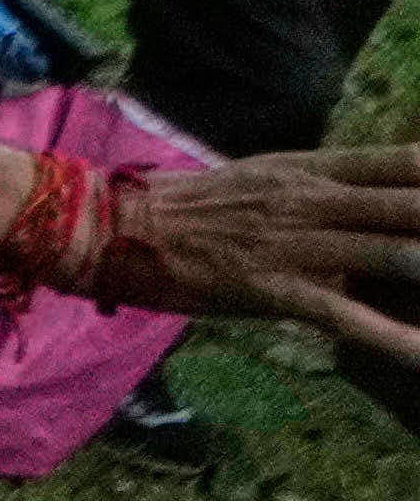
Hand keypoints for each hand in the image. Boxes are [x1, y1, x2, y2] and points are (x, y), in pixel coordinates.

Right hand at [122, 149, 419, 357]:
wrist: (111, 227)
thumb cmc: (182, 208)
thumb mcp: (259, 182)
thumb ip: (316, 192)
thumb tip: (362, 206)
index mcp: (309, 170)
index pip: (401, 161)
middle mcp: (311, 201)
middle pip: (410, 205)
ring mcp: (295, 245)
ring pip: (393, 254)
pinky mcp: (274, 290)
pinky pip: (347, 316)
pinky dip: (393, 339)